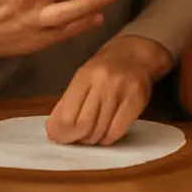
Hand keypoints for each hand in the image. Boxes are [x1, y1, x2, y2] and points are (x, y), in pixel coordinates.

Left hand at [45, 35, 170, 144]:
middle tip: (73, 139)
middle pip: (83, 125)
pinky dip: (107, 139)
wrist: (136, 52)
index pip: (67, 114)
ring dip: (91, 140)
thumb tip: (54, 130)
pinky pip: (117, 132)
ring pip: (100, 131)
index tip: (57, 137)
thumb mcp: (83, 76)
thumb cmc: (105, 67)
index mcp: (85, 75)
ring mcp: (122, 92)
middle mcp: (103, 82)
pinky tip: (104, 134)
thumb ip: (68, 101)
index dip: (60, 132)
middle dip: (75, 138)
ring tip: (89, 135)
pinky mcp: (137, 102)